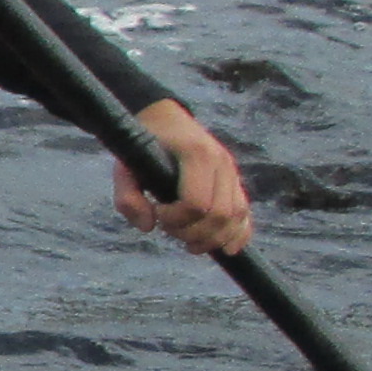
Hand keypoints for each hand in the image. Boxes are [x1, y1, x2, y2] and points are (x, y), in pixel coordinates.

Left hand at [112, 99, 254, 258]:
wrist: (166, 121)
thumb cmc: (144, 146)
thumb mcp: (125, 168)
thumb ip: (127, 198)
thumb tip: (148, 227)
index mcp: (197, 154)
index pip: (196, 203)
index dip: (175, 219)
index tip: (158, 214)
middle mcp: (222, 162)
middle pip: (219, 215)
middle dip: (192, 233)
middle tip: (169, 229)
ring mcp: (233, 172)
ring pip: (236, 217)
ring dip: (212, 239)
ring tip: (188, 242)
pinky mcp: (236, 182)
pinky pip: (246, 214)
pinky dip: (239, 235)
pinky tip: (225, 249)